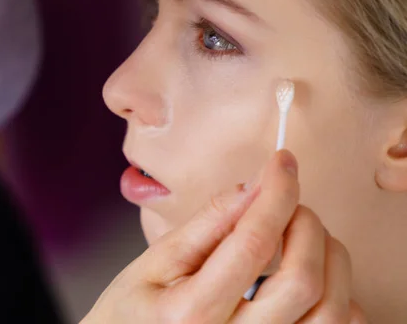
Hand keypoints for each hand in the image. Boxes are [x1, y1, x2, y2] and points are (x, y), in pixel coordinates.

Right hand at [82, 150, 367, 323]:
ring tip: (304, 235)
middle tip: (289, 202)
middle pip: (302, 280)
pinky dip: (340, 298)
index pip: (252, 243)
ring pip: (332, 312)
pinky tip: (310, 276)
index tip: (282, 163)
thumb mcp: (155, 262)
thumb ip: (207, 225)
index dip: (275, 194)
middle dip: (307, 224)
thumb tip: (252, 187)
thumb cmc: (132, 312)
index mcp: (192, 314)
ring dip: (331, 259)